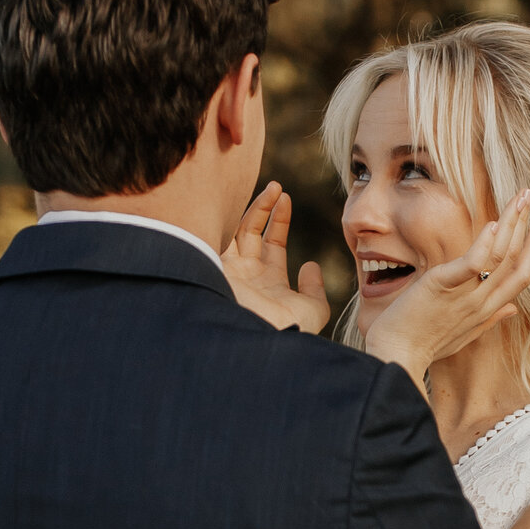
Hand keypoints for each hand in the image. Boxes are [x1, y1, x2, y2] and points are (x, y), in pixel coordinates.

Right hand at [223, 183, 329, 331]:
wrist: (257, 342)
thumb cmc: (288, 330)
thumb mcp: (313, 311)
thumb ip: (315, 289)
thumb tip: (312, 266)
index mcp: (268, 280)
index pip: (272, 241)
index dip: (279, 219)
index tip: (286, 198)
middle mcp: (246, 272)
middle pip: (251, 230)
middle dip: (263, 207)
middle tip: (277, 186)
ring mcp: (228, 269)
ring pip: (235, 229)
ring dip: (252, 207)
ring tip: (272, 187)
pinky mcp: (213, 266)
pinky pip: (217, 234)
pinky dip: (225, 217)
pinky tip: (236, 199)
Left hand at [363, 194, 529, 388]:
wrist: (397, 358)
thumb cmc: (424, 347)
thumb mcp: (464, 335)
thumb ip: (491, 319)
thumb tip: (513, 309)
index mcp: (486, 311)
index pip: (519, 276)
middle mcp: (482, 302)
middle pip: (513, 260)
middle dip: (524, 226)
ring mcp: (465, 296)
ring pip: (498, 256)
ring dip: (511, 223)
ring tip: (520, 198)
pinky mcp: (442, 287)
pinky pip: (471, 265)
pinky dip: (484, 244)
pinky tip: (493, 224)